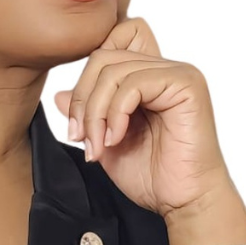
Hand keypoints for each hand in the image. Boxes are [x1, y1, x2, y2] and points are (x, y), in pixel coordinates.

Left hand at [52, 16, 232, 220]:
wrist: (182, 202)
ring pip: (112, 70)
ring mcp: (177, 73)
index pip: (109, 42)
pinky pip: (134, 84)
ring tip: (97, 144)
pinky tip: (116, 139)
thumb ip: (86, 115)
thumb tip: (59, 95)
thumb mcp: (102, 140)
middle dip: (82, 99)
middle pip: (102, 57)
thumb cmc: (151, 175)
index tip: (78, 119)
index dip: (86, 74)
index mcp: (146, 76)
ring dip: (95, 112)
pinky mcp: (186, 85)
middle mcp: (163, 68)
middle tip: (79, 136)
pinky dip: (115, 113)